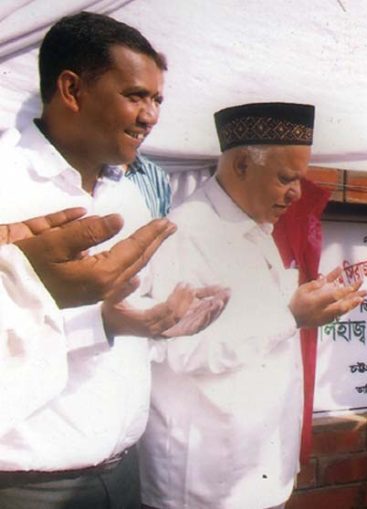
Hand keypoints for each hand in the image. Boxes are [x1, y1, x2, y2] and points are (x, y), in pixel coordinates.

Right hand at [10, 210, 174, 307]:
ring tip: (157, 238)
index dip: (150, 233)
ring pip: (127, 270)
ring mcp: (95, 293)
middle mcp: (103, 286)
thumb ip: (88, 232)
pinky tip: (137, 273)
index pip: (133, 249)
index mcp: (100, 274)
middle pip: (136, 260)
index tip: (166, 221)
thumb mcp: (52, 243)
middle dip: (154, 242)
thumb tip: (120, 220)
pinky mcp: (84, 295)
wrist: (2, 295)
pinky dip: (126, 270)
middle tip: (170, 227)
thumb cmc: (23, 267)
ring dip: (144, 253)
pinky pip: (113, 279)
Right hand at [103, 283, 229, 337]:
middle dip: (204, 310)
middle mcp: (162, 330)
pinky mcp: (175, 325)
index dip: (179, 301)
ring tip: (226, 295)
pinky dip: (209, 309)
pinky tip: (220, 295)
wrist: (111, 326)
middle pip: (188, 323)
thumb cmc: (112, 312)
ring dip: (213, 311)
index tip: (187, 285)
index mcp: (147, 324)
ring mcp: (170, 329)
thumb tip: (136, 278)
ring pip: (196, 324)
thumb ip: (122, 290)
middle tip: (218, 297)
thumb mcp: (111, 300)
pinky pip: (196, 321)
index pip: (169, 315)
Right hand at [289, 267, 366, 327]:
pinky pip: (341, 313)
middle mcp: (323, 311)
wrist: (292, 319)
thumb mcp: (303, 289)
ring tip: (363, 296)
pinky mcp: (328, 321)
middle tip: (365, 291)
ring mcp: (326, 317)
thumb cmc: (297, 301)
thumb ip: (318, 283)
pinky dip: (348, 307)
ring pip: (343, 310)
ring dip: (354, 303)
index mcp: (316, 302)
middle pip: (342, 305)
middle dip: (354, 298)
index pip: (333, 296)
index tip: (353, 286)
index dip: (344, 291)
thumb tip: (328, 276)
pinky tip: (355, 301)